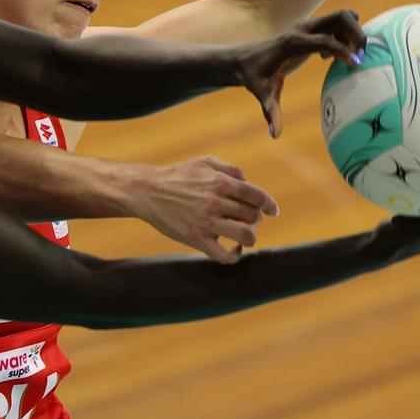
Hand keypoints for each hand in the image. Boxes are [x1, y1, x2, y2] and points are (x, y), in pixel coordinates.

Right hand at [131, 156, 279, 263]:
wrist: (148, 191)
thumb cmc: (178, 176)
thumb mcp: (205, 162)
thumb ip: (231, 169)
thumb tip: (249, 185)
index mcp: (220, 182)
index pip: (257, 196)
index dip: (269, 205)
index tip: (272, 211)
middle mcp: (215, 202)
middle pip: (252, 216)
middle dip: (255, 219)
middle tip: (247, 220)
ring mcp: (206, 223)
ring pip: (245, 236)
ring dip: (249, 237)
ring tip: (242, 234)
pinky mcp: (196, 239)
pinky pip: (225, 256)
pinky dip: (236, 255)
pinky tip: (235, 249)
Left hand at [238, 9, 365, 137]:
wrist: (244, 60)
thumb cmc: (255, 77)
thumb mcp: (263, 95)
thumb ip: (271, 113)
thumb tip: (274, 134)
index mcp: (293, 43)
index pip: (325, 40)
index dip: (343, 51)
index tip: (356, 64)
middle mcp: (303, 28)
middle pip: (342, 16)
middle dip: (358, 33)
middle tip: (358, 57)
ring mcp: (307, 25)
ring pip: (343, 16)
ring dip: (352, 33)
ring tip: (344, 57)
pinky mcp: (310, 28)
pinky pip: (337, 23)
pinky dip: (343, 35)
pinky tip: (328, 57)